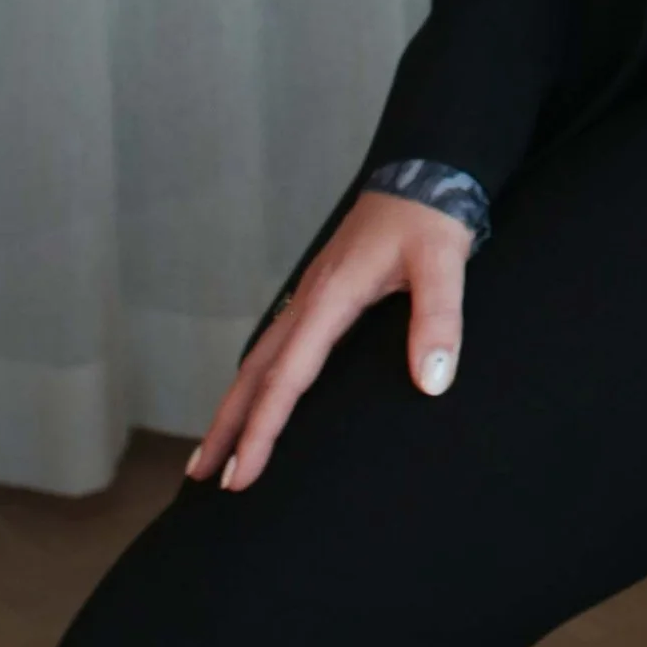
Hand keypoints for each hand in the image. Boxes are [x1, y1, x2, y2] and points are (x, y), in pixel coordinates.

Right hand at [185, 193, 473, 491]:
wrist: (424, 170)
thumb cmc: (430, 217)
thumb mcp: (443, 264)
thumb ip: (439, 320)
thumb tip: (432, 382)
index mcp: (330, 298)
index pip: (286, 379)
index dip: (262, 431)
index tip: (242, 475)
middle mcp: (309, 300)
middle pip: (254, 374)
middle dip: (227, 427)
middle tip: (203, 476)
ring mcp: (311, 296)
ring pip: (259, 359)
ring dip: (234, 405)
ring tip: (214, 449)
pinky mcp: (322, 293)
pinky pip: (276, 344)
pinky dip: (257, 379)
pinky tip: (257, 395)